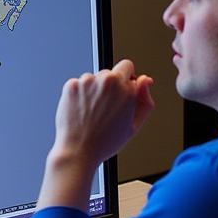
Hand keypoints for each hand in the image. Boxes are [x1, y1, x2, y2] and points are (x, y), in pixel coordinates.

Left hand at [38, 60, 154, 211]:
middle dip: (111, 85)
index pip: (128, 67)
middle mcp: (107, 81)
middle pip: (111, 72)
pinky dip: (80, 93)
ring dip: (95, 89)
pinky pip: (79, 83)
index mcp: (126, 89)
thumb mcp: (135, 125)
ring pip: (94, 78)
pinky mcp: (71, 85)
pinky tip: (82, 110)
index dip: (126, 81)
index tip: (122, 94)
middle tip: (107, 108)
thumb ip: (145, 101)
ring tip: (93, 112)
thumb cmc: (106, 142)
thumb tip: (146, 80)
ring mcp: (87, 81)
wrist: (78, 150)